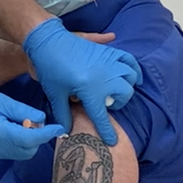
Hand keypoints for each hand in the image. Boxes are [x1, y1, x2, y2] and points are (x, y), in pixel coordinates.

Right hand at [0, 87, 65, 160]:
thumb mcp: (0, 100)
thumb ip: (22, 111)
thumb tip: (41, 118)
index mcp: (1, 134)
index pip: (32, 138)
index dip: (48, 133)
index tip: (59, 128)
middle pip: (30, 150)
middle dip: (38, 137)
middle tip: (33, 119)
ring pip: (23, 153)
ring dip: (30, 141)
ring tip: (21, 122)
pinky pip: (14, 152)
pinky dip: (21, 143)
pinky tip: (15, 128)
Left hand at [23, 18, 142, 145]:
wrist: (49, 41)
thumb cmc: (50, 69)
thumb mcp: (55, 94)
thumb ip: (63, 114)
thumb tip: (67, 132)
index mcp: (91, 90)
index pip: (102, 116)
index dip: (107, 131)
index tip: (112, 141)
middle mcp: (105, 77)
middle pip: (123, 95)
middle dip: (118, 103)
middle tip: (106, 104)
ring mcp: (109, 62)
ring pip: (130, 78)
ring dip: (126, 87)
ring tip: (116, 91)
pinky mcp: (108, 52)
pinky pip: (129, 60)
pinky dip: (134, 69)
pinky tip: (133, 76)